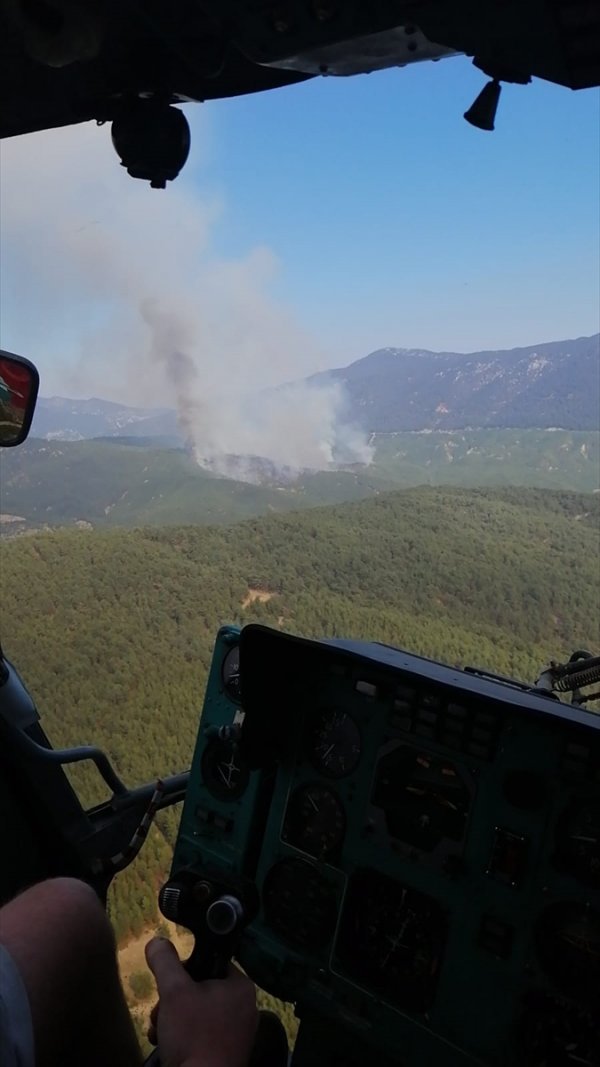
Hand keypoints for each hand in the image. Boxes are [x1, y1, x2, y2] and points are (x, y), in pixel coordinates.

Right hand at [145, 937, 257, 1066]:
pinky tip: (167, 1046)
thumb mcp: (174, 991)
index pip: (208, 963)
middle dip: (172, 1001)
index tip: (170, 984)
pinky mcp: (225, 1053)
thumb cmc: (194, 1036)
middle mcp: (244, 1008)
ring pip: (195, 1014)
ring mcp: (235, 1034)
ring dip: (171, 1020)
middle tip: (161, 1013)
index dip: (184, 970)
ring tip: (161, 1032)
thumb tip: (156, 942)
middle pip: (198, 990)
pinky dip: (180, 1038)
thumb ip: (164, 961)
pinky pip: (200, 1035)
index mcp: (241, 987)